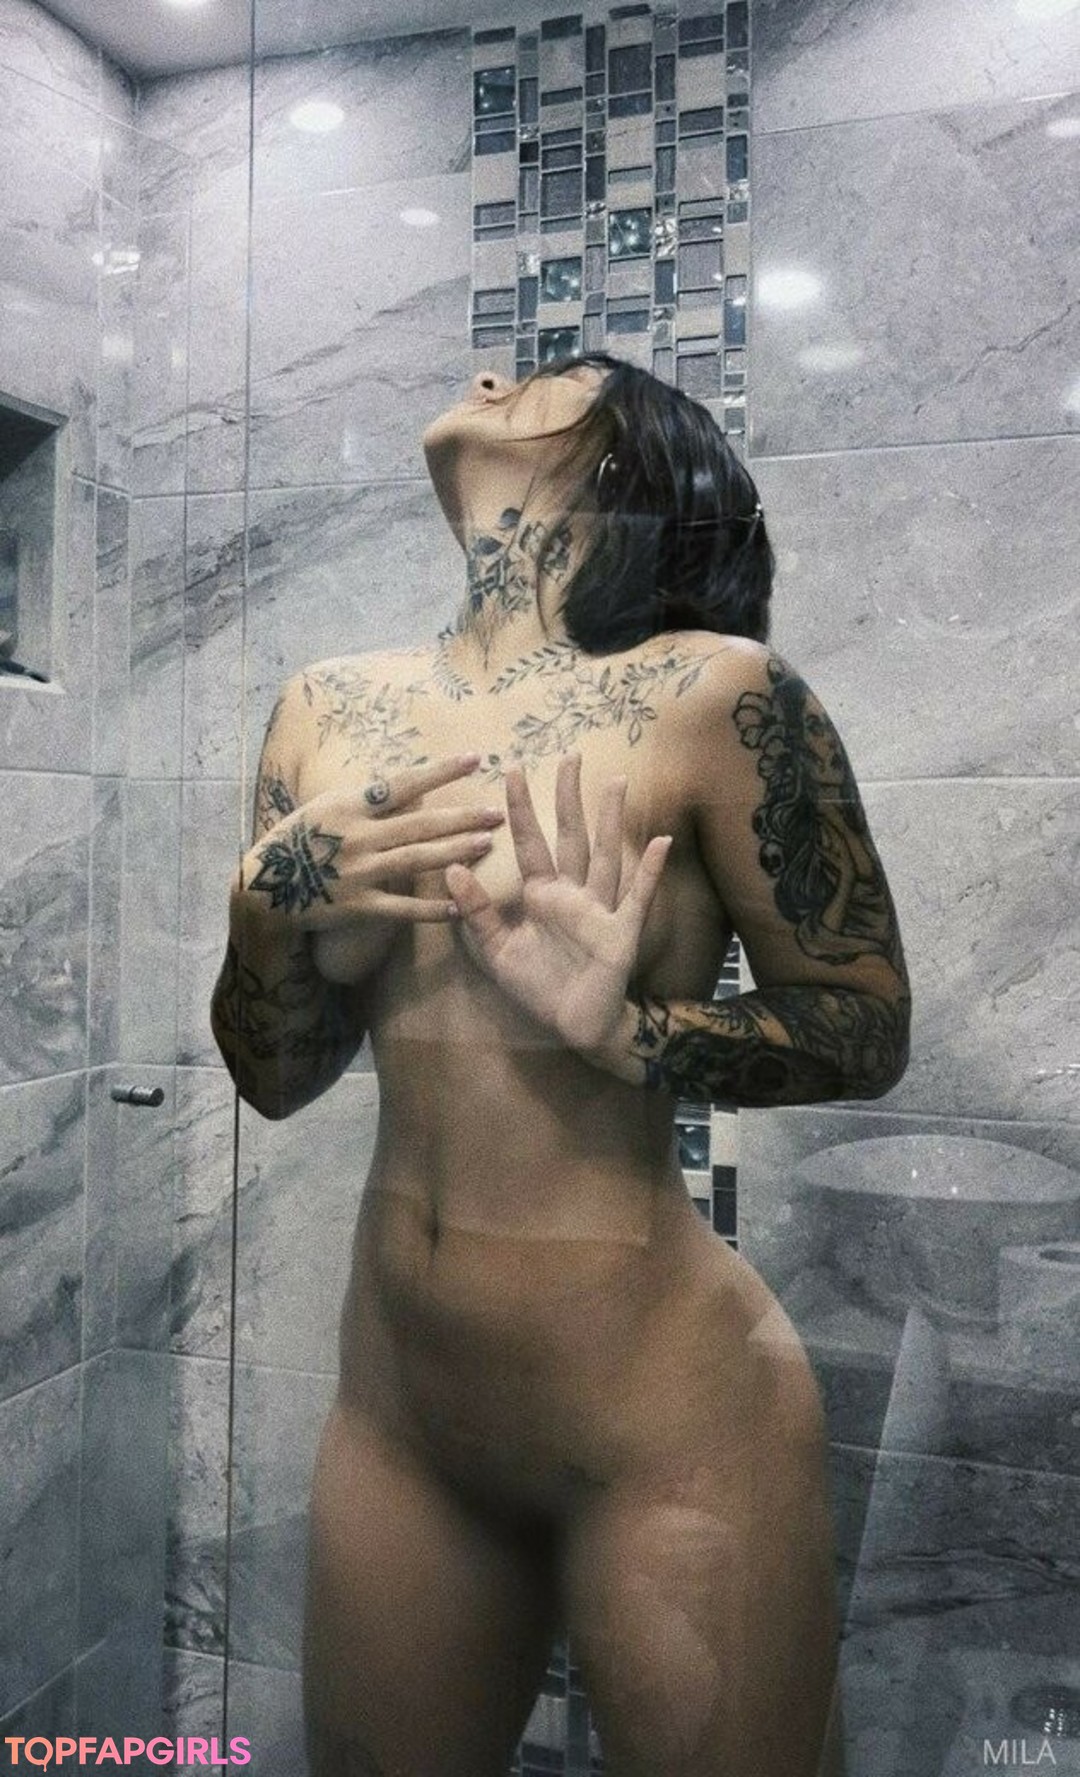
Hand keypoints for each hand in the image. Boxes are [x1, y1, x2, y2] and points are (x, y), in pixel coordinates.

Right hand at [236, 753, 505, 980]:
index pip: (402, 783)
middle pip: (419, 824)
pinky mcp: (358, 906)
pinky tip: (460, 907)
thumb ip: (367, 800)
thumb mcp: (326, 807)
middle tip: (498, 813)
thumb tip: (412, 785)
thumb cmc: (298, 841)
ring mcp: (359, 873)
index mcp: (349, 806)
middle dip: (462, 817)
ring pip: (417, 860)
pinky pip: (401, 910)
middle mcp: (357, 837)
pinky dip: (431, 910)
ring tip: (488, 844)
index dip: (440, 772)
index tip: (475, 759)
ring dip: (455, 851)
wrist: (265, 889)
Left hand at [446, 754, 671, 1054]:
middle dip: (569, 797)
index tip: (513, 770)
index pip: (529, 842)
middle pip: (571, 835)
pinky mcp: (620, 933)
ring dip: (610, 820)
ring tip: (616, 782)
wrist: (574, 1024)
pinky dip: (649, 872)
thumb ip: (476, 912)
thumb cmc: (538, 986)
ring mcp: (599, 910)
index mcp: (541, 895)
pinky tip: (661, 842)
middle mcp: (572, 894)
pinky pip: (637, 898)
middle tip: (570, 756)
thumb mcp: (497, 950)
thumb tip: (452, 868)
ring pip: (604, 855)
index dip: (521, 808)